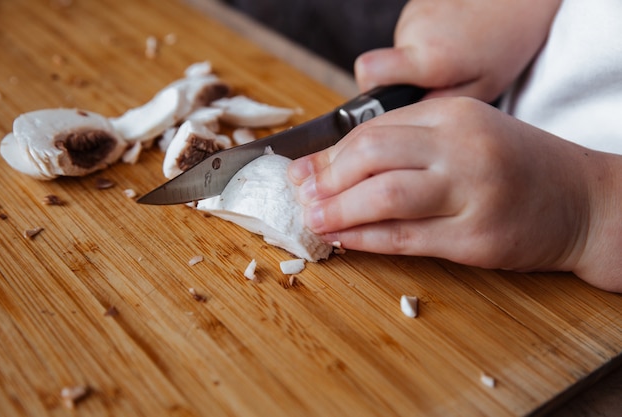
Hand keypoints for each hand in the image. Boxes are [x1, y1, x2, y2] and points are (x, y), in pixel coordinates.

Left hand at [288, 97, 621, 291]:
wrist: (582, 201)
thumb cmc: (516, 166)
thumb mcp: (467, 135)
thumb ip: (410, 143)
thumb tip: (341, 164)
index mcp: (453, 115)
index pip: (373, 130)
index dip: (329, 154)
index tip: (302, 170)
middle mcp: (461, 148)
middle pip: (372, 155)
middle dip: (326, 178)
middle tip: (301, 195)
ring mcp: (471, 193)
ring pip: (384, 197)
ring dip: (339, 211)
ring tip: (313, 220)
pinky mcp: (476, 238)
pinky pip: (406, 238)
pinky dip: (367, 240)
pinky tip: (345, 240)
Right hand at [355, 0, 561, 101]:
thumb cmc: (506, 42)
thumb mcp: (481, 88)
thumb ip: (437, 106)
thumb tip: (403, 120)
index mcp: (429, 57)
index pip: (368, 71)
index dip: (369, 89)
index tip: (388, 99)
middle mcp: (415, 30)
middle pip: (384, 67)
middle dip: (406, 79)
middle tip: (440, 78)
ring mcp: (414, 13)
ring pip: (400, 51)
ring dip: (420, 59)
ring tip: (452, 55)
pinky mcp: (418, 3)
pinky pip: (411, 33)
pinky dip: (427, 40)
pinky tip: (452, 38)